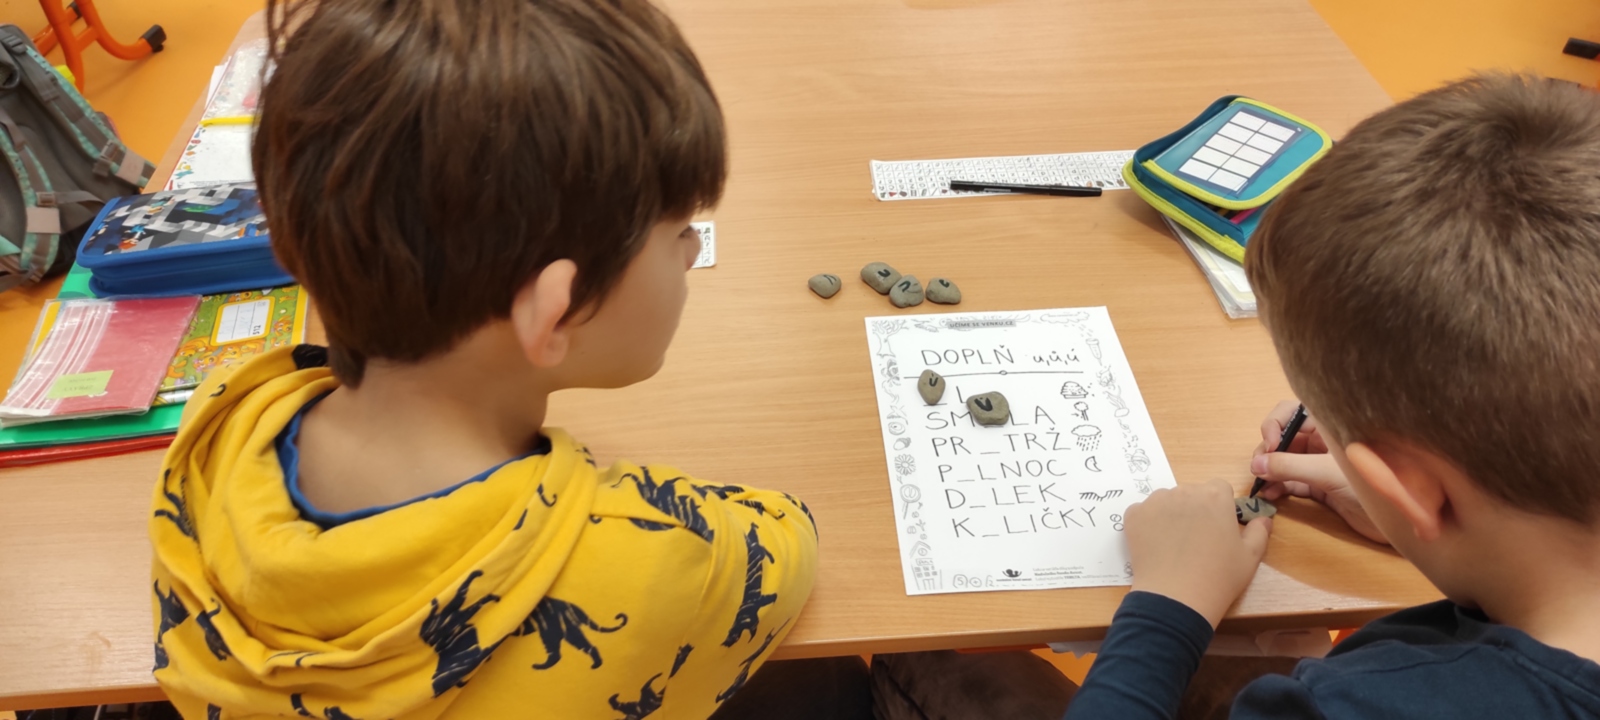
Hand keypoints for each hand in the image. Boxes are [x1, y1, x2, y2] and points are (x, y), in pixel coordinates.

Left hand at [1126, 479, 1271, 627]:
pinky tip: (1156, 546)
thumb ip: (1259, 531)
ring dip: (1171, 514)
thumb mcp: (1251, 557)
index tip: (1218, 528)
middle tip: (1197, 540)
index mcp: (1216, 496)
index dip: (1220, 507)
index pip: (1220, 488)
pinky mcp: (1134, 515)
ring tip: (1175, 545)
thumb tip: (1263, 518)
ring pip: (1166, 501)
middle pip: (1192, 493)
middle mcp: (1185, 491)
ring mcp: (1156, 501)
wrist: (1176, 597)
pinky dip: (1148, 524)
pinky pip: (1143, 512)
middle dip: (1195, 510)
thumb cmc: (1219, 577)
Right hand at [1251, 401, 1387, 543]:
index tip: (1270, 445)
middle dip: (1268, 451)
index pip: (1292, 412)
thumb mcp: (1327, 472)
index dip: (1275, 424)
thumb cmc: (1373, 484)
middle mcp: (1323, 441)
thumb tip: (1256, 465)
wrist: (1401, 519)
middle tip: (1258, 468)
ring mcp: (1321, 464)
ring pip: (1285, 461)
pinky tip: (1270, 495)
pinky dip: (1279, 487)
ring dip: (1270, 470)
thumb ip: (1290, 467)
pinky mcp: (1321, 487)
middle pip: (1284, 438)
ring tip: (1260, 484)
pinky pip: (1291, 482)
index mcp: (1330, 426)